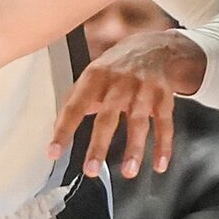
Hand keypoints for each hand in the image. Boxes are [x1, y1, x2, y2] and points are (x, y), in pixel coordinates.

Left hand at [52, 29, 203, 177]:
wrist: (153, 46)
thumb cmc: (116, 67)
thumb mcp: (91, 75)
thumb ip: (75, 100)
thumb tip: (57, 128)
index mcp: (94, 77)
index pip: (74, 107)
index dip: (63, 130)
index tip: (54, 152)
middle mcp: (119, 82)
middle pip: (107, 117)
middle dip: (99, 145)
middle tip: (91, 169)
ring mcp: (143, 89)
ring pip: (138, 122)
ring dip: (134, 149)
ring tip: (128, 171)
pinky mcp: (163, 96)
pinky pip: (164, 124)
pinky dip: (164, 145)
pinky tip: (160, 164)